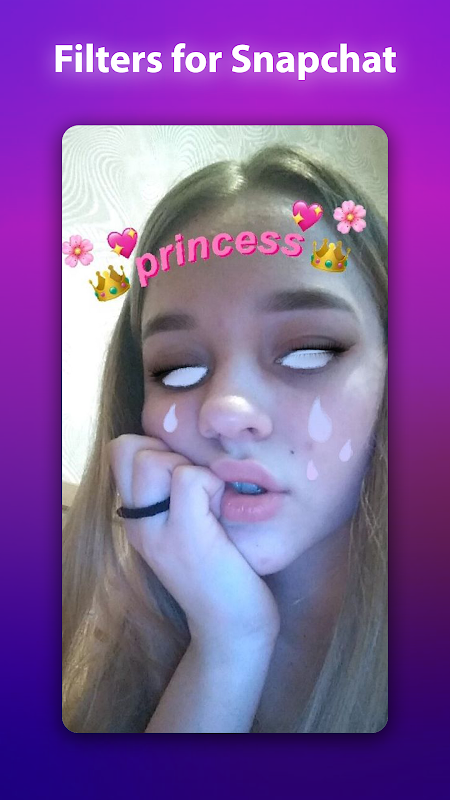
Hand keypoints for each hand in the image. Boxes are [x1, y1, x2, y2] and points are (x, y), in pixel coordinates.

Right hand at [108, 434, 280, 646]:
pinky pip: (188, 478)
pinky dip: (212, 483)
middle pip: (127, 448)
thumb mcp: (188, 525)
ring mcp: (157, 531)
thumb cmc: (222, 571)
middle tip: (197, 487)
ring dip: (189, 467)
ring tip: (210, 500)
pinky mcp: (185, 537)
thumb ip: (176, 493)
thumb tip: (190, 449)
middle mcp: (138, 522)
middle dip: (168, 452)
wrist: (234, 628)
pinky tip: (224, 510)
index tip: (183, 475)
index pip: (121, 451)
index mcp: (137, 516)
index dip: (153, 447)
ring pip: (153, 459)